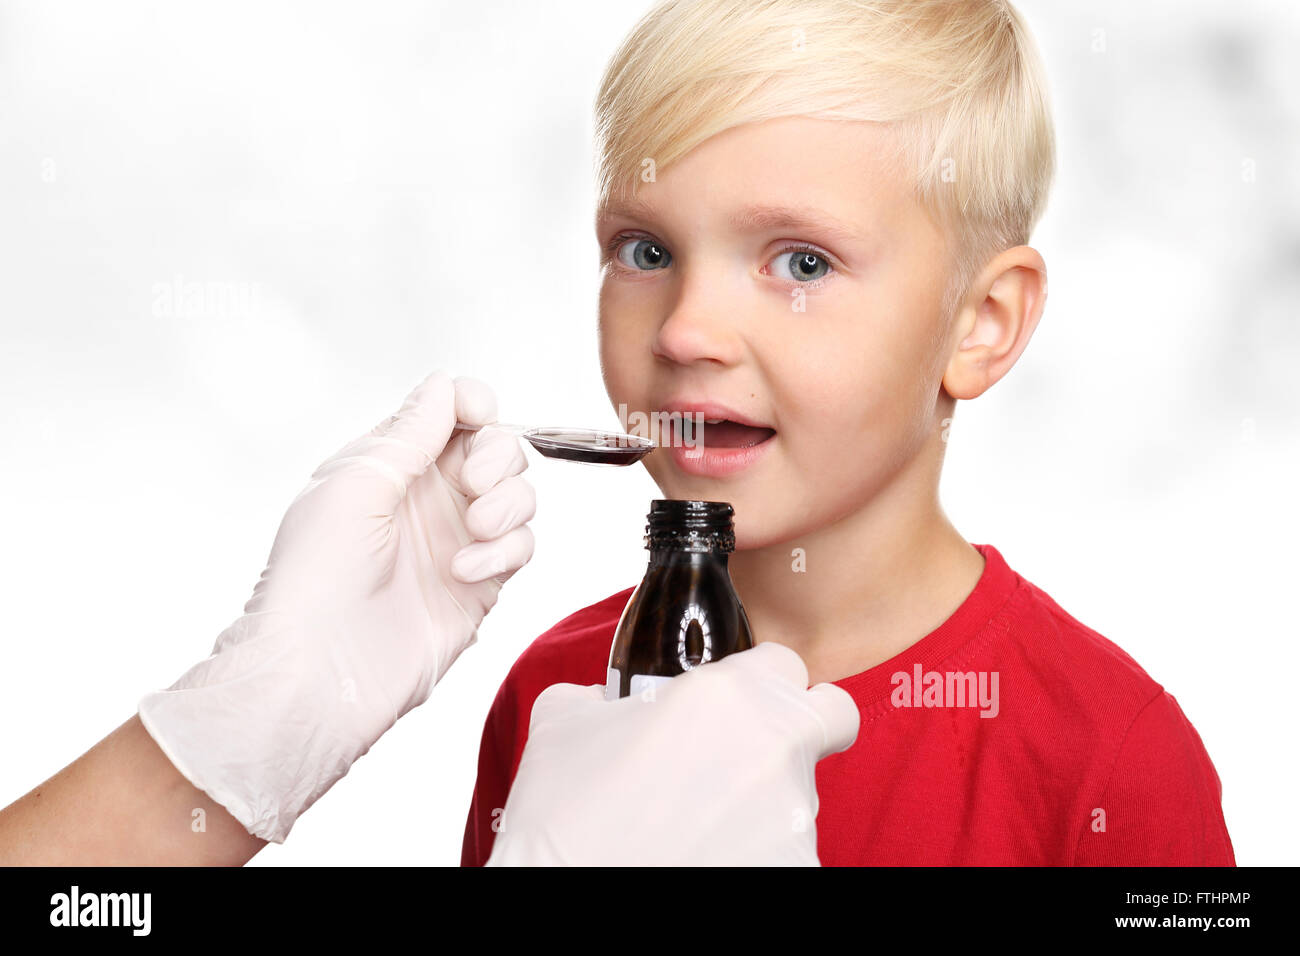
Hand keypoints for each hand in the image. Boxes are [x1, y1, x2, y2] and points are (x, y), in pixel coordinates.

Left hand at [138, 370, 534, 842]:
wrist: (320, 671)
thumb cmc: (313, 579)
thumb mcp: (356, 483)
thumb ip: (409, 433)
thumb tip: (443, 386)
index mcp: (390, 464)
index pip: (451, 412)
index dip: (473, 404)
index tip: (477, 415)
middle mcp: (427, 498)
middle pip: (498, 447)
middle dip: (498, 455)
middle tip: (473, 484)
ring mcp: (456, 541)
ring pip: (519, 495)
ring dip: (507, 504)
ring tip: (474, 531)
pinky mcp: (480, 585)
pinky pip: (522, 547)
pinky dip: (505, 551)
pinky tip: (465, 572)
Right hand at [486, 642, 858, 865]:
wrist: (559, 893)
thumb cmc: (562, 815)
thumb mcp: (563, 722)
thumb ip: (603, 696)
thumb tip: (606, 703)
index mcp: (728, 696)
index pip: (787, 664)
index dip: (762, 683)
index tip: (738, 706)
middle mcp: (775, 750)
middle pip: (830, 720)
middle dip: (807, 727)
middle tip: (756, 754)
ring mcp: (793, 820)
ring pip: (800, 796)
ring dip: (762, 806)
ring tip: (696, 830)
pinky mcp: (798, 872)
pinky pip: (788, 854)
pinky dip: (755, 857)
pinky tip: (705, 861)